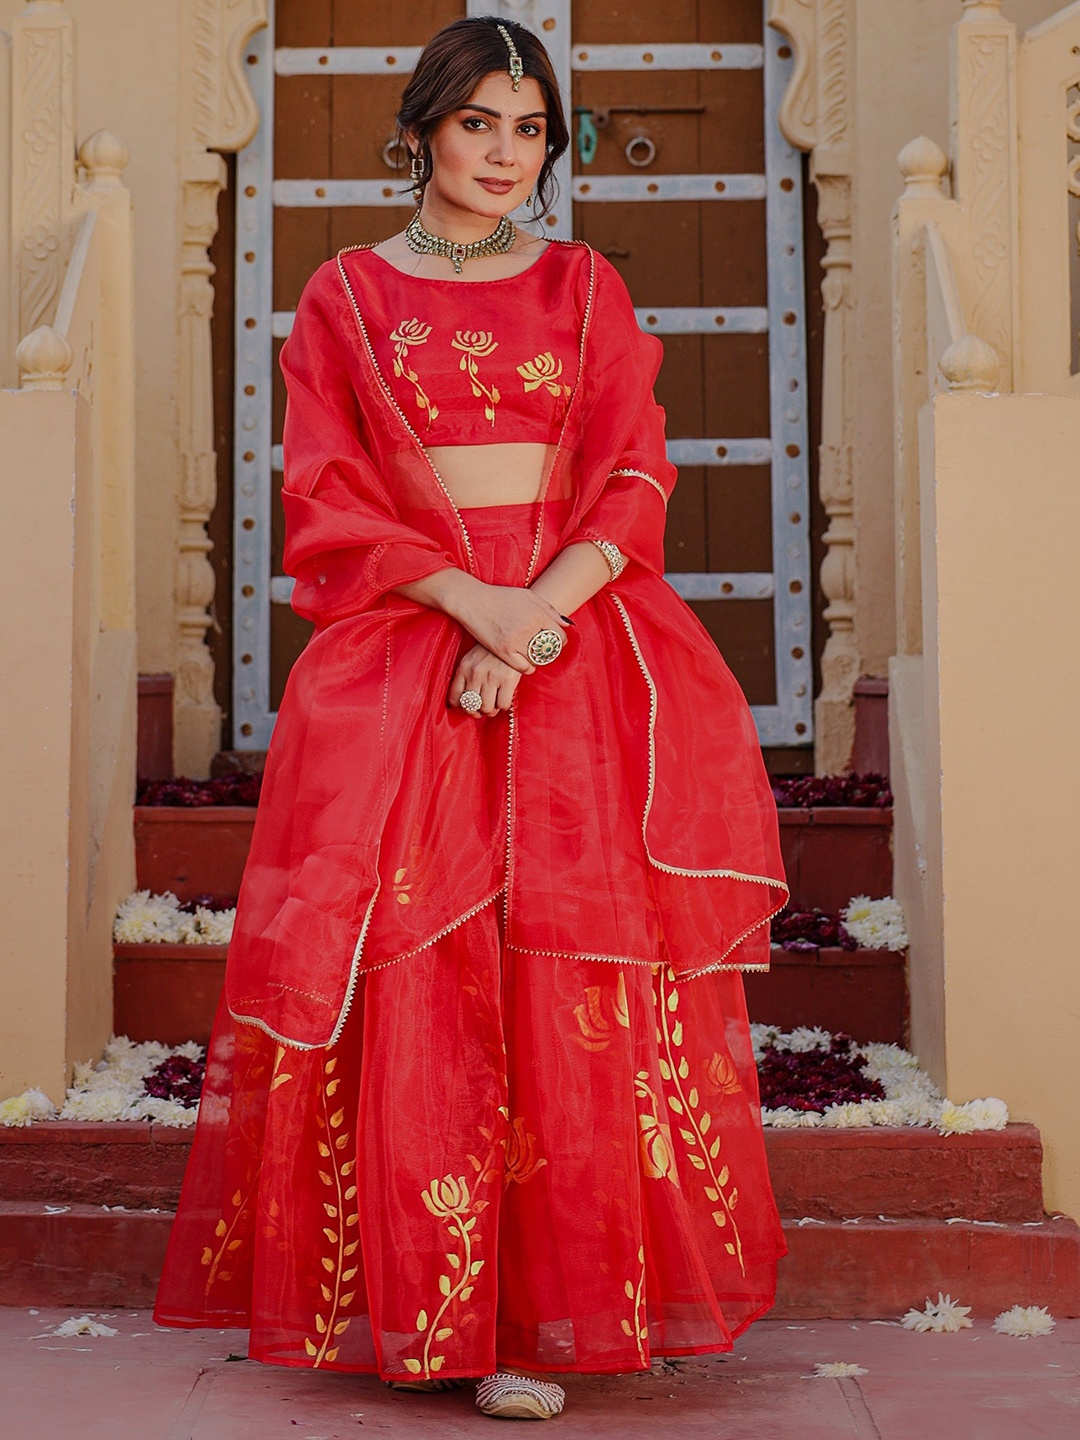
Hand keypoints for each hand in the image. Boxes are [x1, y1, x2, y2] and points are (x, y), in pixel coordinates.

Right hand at [445, 580, 567, 674]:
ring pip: (537, 659)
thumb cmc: (501, 596)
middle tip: (545, 650)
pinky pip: (523, 667)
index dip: (561, 641)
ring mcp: (516, 641)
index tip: (556, 643)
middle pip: (550, 650)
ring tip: (533, 655)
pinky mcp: (503, 651)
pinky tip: (525, 663)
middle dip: (550, 651)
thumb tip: (567, 624)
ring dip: (538, 659)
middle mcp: (529, 628)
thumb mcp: (528, 595)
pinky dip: (527, 668)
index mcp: (538, 613)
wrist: (472, 600)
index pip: (560, 636)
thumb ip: (549, 609)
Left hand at [448, 644, 522, 716]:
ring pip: (486, 709)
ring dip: (492, 710)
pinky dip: (504, 705)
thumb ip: (466, 676)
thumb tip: (465, 702)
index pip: (455, 698)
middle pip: (470, 707)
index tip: (468, 708)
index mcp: (464, 668)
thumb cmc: (492, 650)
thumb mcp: (473, 658)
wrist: (513, 635)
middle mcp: (475, 673)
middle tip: (484, 707)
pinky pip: (502, 705)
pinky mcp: (508, 679)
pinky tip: (505, 696)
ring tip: (495, 702)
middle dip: (477, 711)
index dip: (461, 708)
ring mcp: (491, 677)